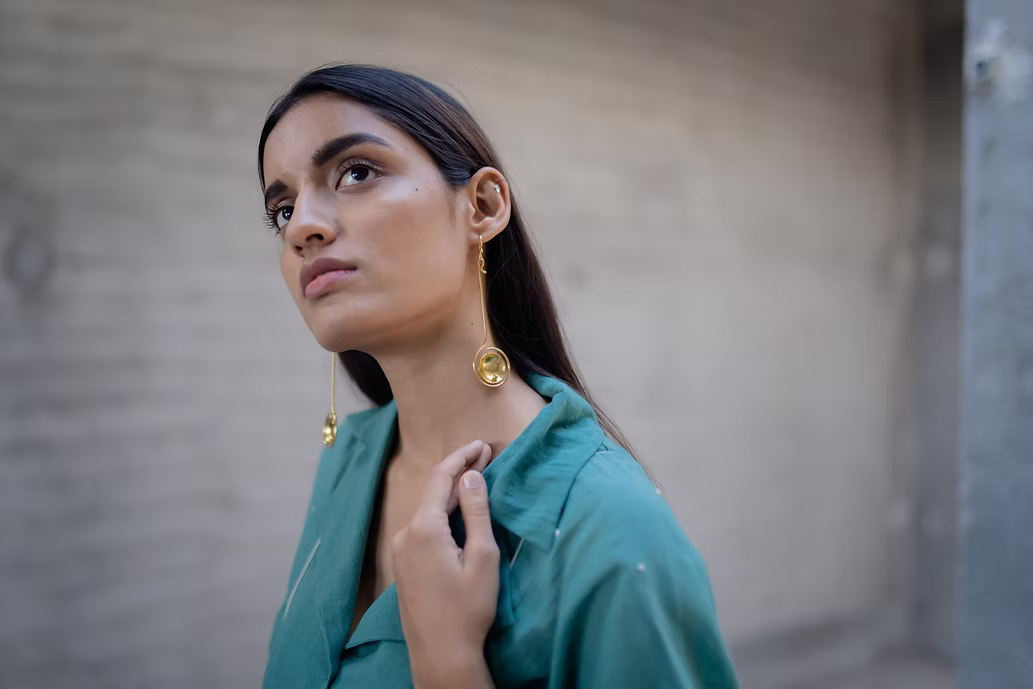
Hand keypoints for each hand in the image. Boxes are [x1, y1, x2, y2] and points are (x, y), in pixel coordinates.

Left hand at [391, 440, 499, 688]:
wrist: (441, 654)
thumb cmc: (468, 609)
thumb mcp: (482, 557)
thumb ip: (476, 512)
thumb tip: (471, 477)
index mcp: (424, 529)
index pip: (441, 478)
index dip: (462, 457)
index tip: (482, 446)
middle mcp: (405, 534)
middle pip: (433, 493)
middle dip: (459, 473)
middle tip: (485, 458)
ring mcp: (400, 551)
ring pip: (427, 511)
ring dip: (451, 494)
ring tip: (476, 481)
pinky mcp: (402, 565)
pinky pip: (422, 528)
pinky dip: (441, 514)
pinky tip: (458, 514)